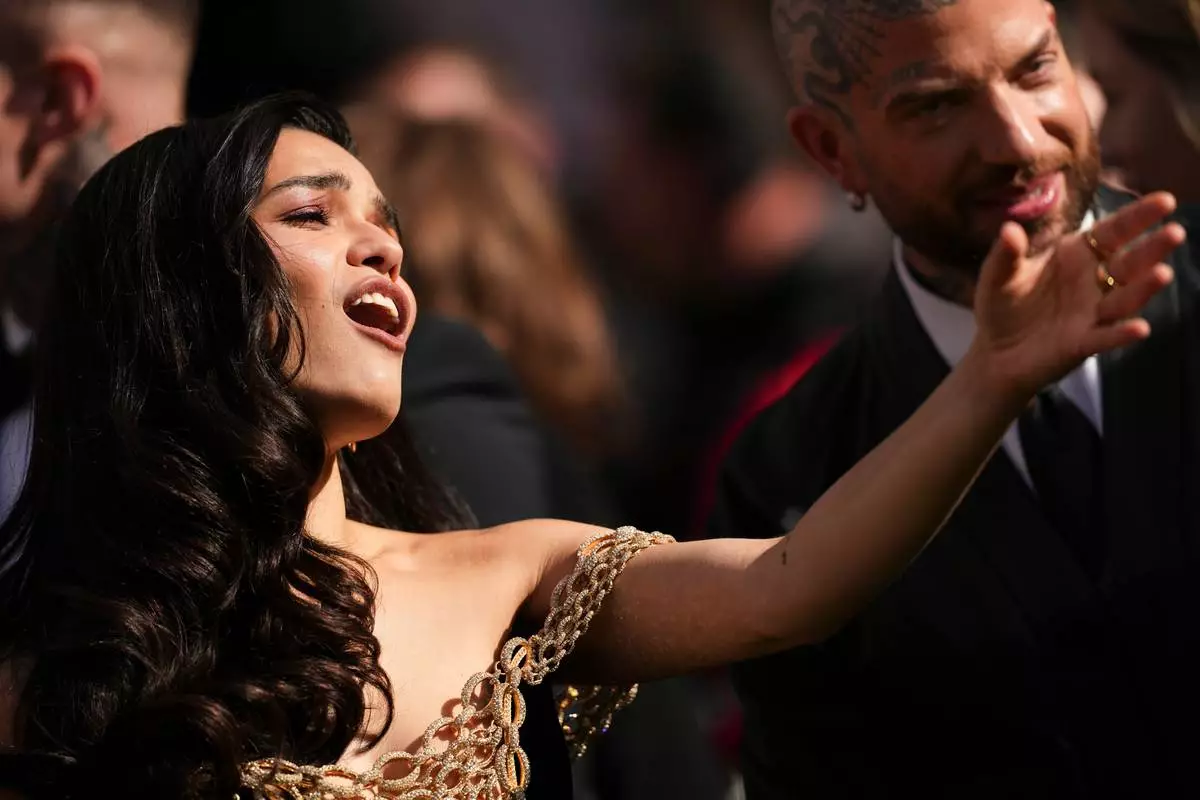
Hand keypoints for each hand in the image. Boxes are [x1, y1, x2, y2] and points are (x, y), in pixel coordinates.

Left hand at [971, 192, 1182, 398]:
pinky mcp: (1083, 343)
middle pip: (1130, 262)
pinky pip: (1107, 337)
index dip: (1138, 216)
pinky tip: (1139, 328)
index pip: (1113, 231)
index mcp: (1077, 255)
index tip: (1166, 200)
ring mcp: (1092, 313)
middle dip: (1152, 248)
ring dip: (1144, 288)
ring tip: (1162, 273)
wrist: (992, 353)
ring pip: (1125, 298)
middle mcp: (1093, 281)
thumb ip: (1005, 254)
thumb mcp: (997, 276)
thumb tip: (1008, 228)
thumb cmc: (1001, 306)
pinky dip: (1122, 333)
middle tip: (1174, 232)